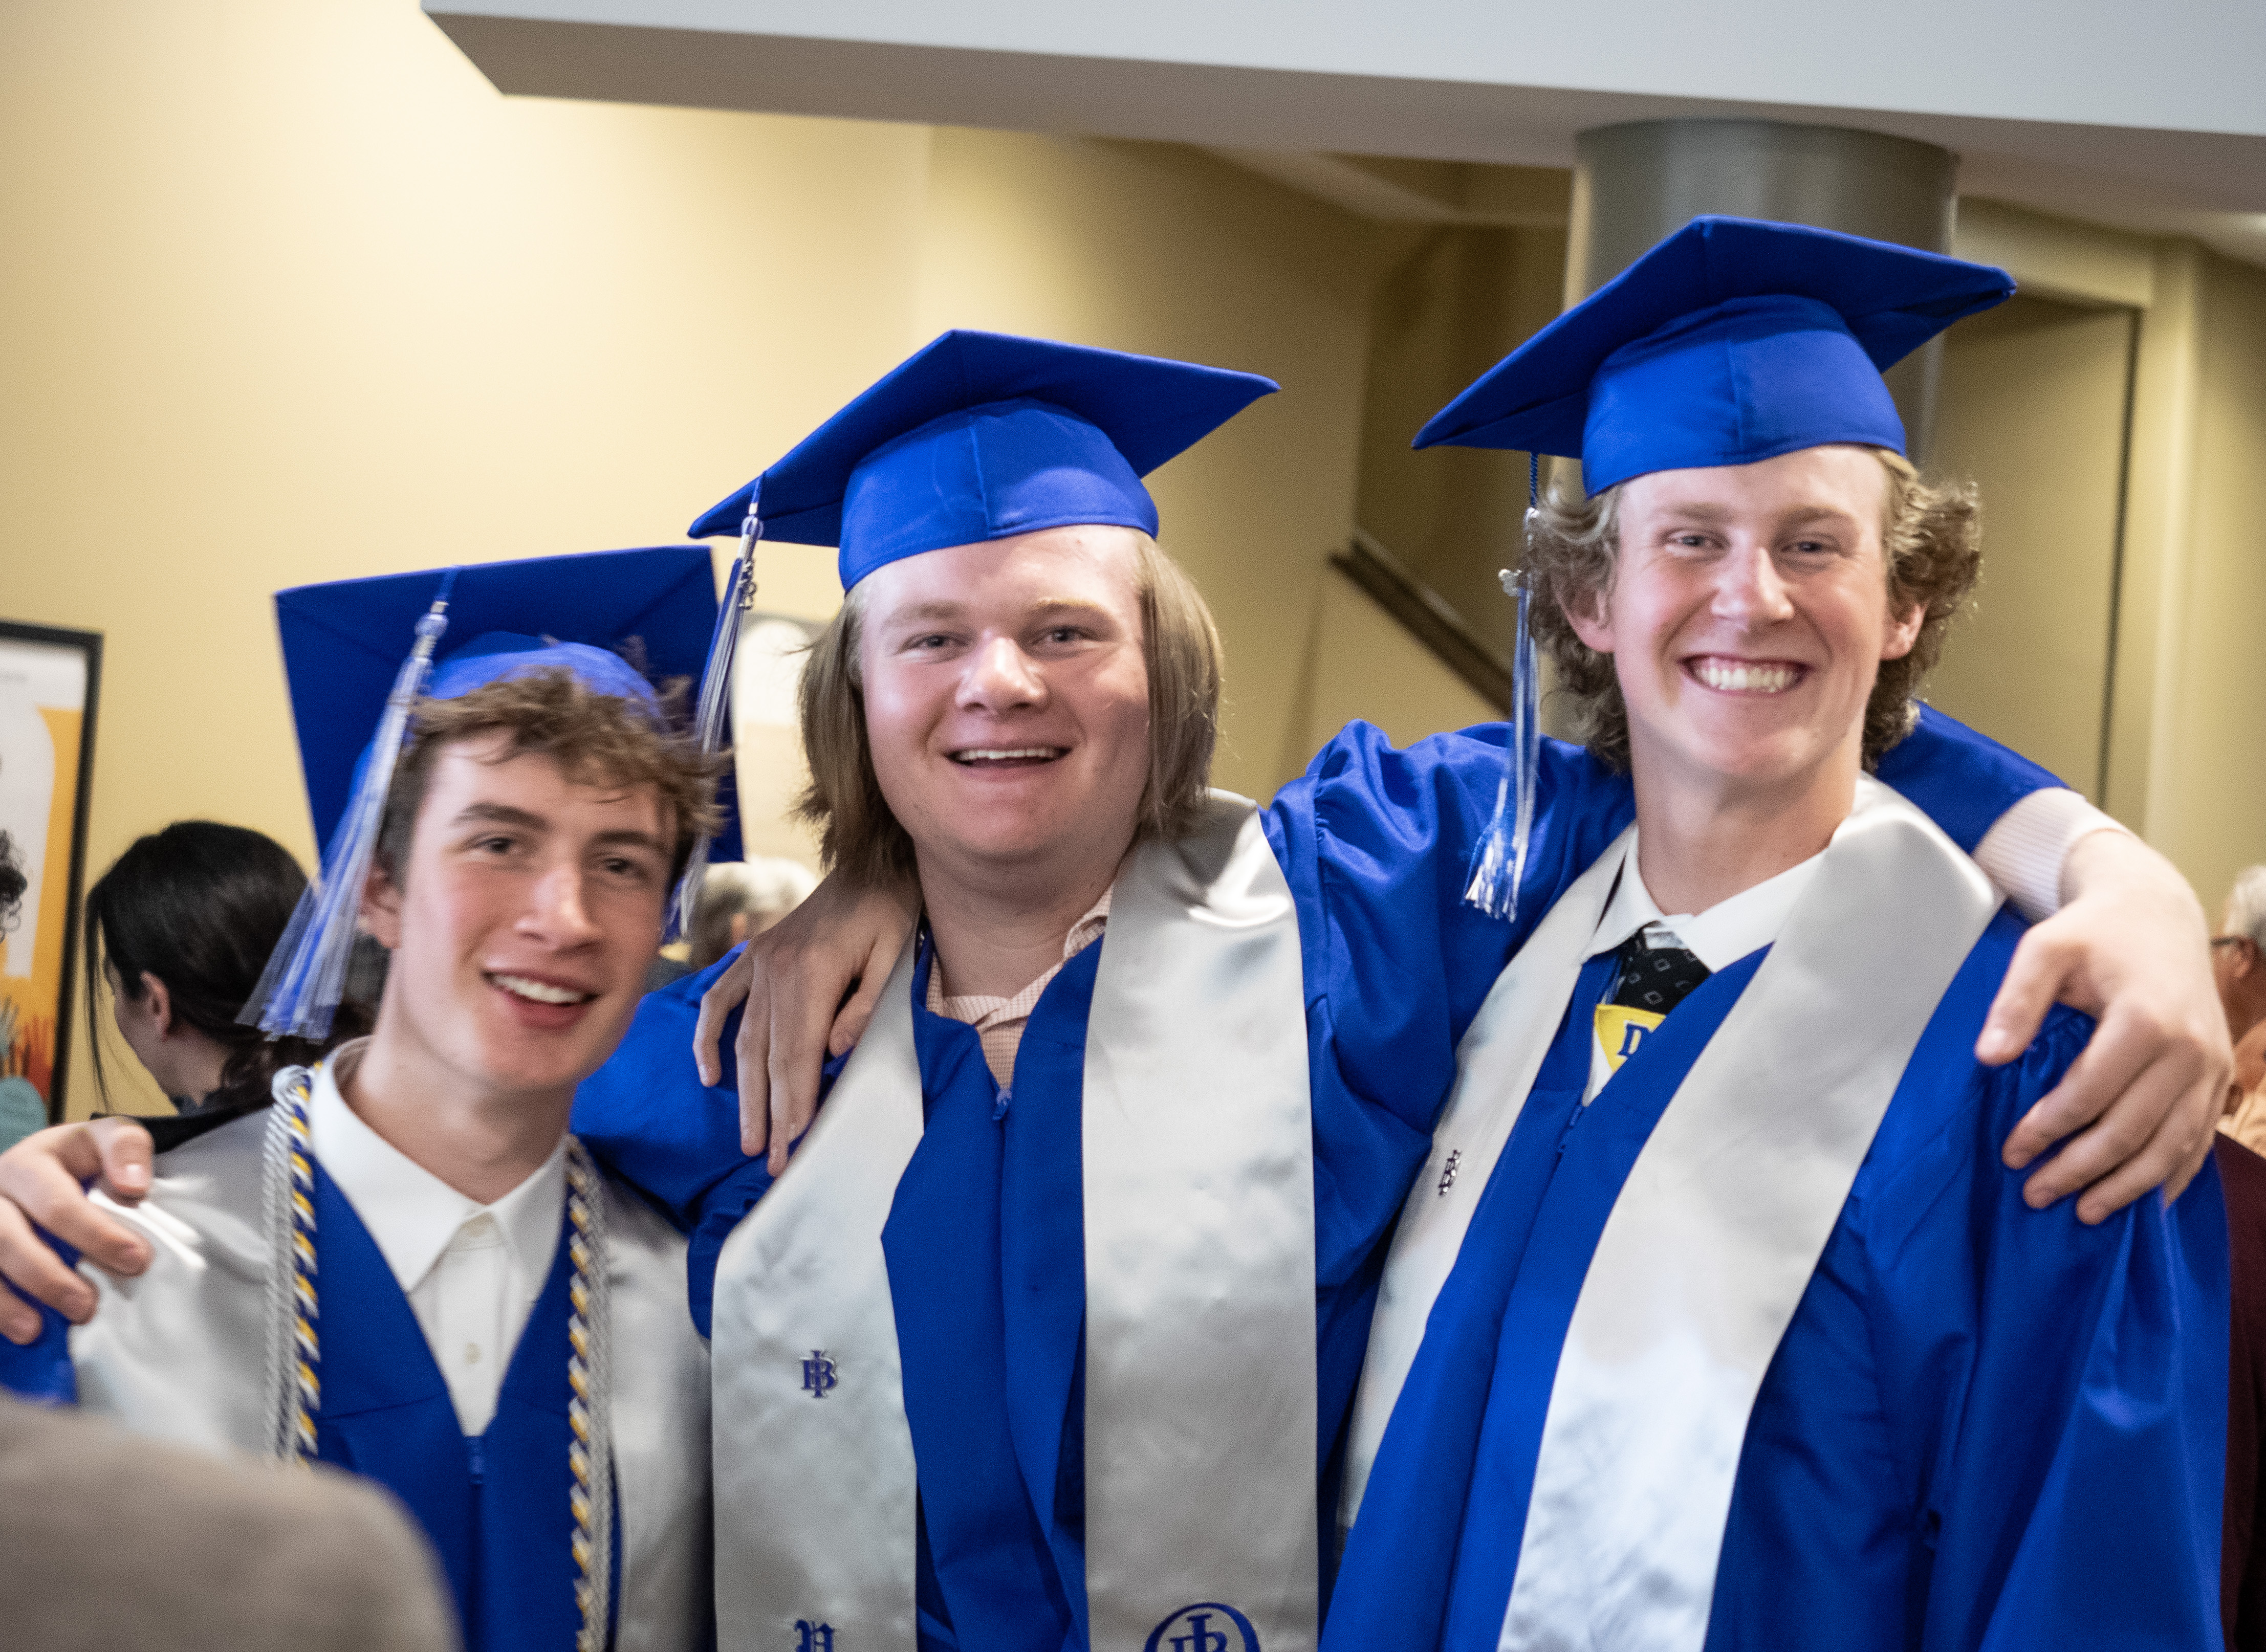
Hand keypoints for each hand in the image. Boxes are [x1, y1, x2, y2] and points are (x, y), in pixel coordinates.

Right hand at [0, 1117, 159, 1343]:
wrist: (35, 1170)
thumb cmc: (78, 1162)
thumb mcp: (103, 1142)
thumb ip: (126, 1149)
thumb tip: (133, 1186)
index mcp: (37, 1159)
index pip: (64, 1197)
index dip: (98, 1231)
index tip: (137, 1259)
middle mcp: (1, 1183)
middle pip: (16, 1231)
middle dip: (51, 1273)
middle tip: (87, 1305)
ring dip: (8, 1297)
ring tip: (34, 1329)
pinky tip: (15, 1330)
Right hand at [693, 872, 919, 1174]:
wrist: (870, 862)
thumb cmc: (889, 912)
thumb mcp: (892, 954)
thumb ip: (864, 1004)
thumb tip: (834, 1050)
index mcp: (812, 972)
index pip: (799, 1054)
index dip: (795, 1102)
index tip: (793, 1144)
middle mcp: (776, 970)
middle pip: (767, 1056)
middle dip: (769, 1112)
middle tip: (770, 1159)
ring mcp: (758, 962)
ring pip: (743, 1039)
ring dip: (744, 1091)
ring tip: (748, 1137)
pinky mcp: (753, 955)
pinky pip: (719, 1001)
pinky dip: (708, 1038)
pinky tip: (708, 1076)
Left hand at [1983, 830, 2228, 1222]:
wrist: (2159, 915)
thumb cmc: (2093, 932)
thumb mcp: (2044, 948)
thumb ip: (2016, 1001)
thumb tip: (1988, 1058)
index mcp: (2146, 1019)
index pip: (2089, 1094)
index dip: (2047, 1129)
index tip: (2011, 1152)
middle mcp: (2189, 1050)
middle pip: (2132, 1130)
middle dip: (2081, 1170)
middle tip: (2035, 1194)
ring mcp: (2212, 1068)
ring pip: (2172, 1146)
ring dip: (2128, 1186)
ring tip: (2085, 1214)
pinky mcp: (2220, 1077)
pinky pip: (2200, 1140)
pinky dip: (2173, 1175)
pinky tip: (2144, 1202)